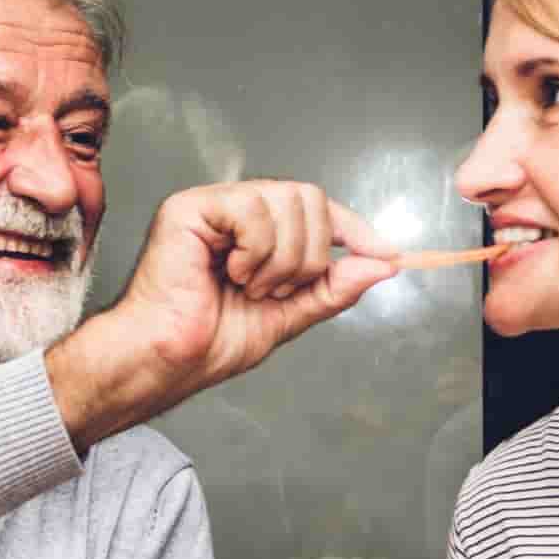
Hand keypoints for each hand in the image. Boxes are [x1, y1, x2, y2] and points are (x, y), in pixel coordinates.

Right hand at [46, 180, 399, 449]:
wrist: (170, 360)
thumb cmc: (210, 342)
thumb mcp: (291, 315)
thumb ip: (334, 288)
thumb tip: (384, 264)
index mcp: (259, 232)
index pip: (318, 209)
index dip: (355, 228)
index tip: (388, 254)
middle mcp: (237, 210)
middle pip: (309, 198)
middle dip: (309, 255)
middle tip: (276, 291)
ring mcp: (214, 205)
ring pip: (286, 203)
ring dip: (281, 261)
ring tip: (248, 287)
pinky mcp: (191, 207)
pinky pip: (252, 209)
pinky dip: (254, 252)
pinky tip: (230, 272)